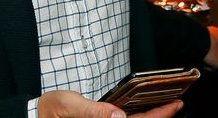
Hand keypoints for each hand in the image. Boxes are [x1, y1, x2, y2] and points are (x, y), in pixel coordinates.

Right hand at [38, 90, 182, 117]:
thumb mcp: (70, 105)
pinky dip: (140, 115)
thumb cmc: (52, 110)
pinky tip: (147, 107)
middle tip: (179, 102)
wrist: (38, 115)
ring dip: (152, 116)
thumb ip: (93, 112)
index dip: (159, 115)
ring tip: (168, 103)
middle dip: (161, 116)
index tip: (176, 104)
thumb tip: (118, 116)